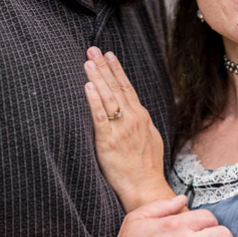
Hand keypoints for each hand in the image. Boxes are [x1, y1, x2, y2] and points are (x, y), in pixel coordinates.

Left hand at [83, 47, 169, 210]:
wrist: (146, 187)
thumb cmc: (146, 166)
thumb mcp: (150, 138)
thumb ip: (141, 122)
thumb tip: (136, 111)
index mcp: (141, 117)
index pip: (127, 87)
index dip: (117, 69)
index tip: (108, 54)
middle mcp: (132, 119)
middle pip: (116, 87)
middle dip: (103, 66)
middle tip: (92, 49)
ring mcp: (121, 129)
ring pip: (108, 97)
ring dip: (97, 77)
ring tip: (87, 62)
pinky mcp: (108, 141)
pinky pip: (100, 116)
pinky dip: (94, 100)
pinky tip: (87, 87)